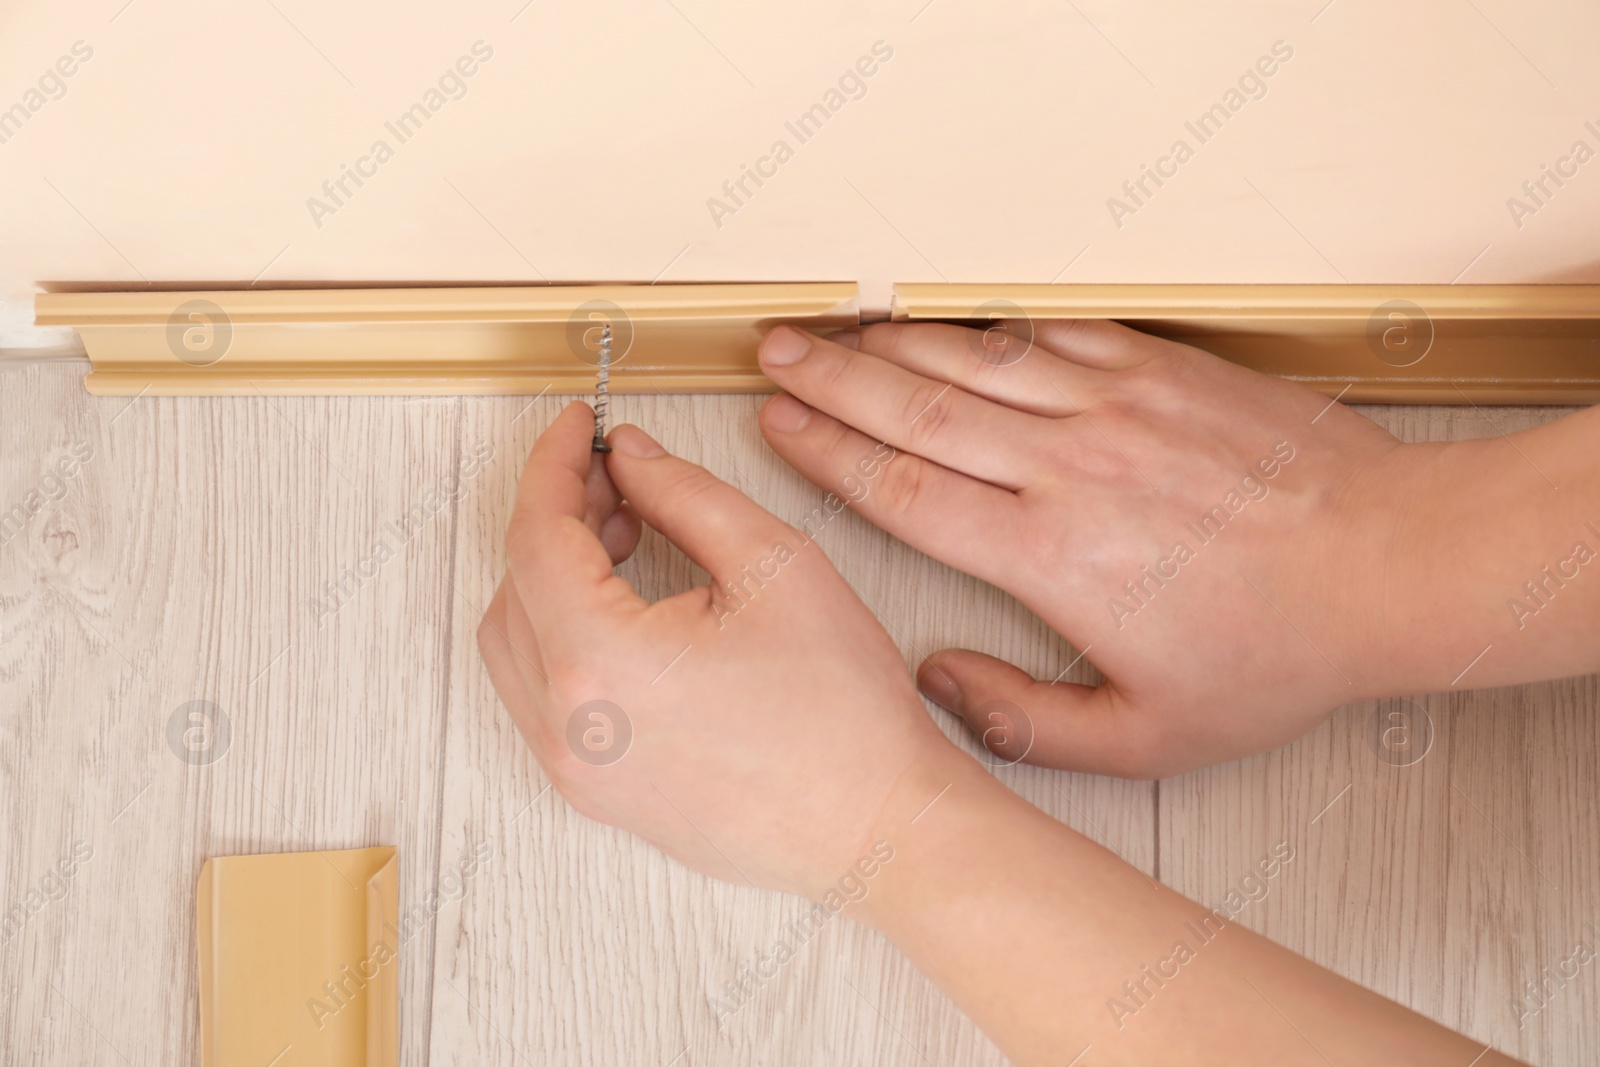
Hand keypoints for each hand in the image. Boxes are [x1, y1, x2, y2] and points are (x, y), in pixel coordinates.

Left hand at [477, 402, 963, 898]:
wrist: (877, 828)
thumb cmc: (842, 714)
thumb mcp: (774, 565)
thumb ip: (686, 494)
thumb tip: (630, 457)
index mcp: (599, 663)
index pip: (536, 534)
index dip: (556, 464)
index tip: (581, 425)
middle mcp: (567, 727)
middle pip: (515, 586)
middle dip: (557, 516)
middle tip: (619, 479)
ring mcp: (575, 770)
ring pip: (517, 644)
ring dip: (552, 578)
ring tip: (625, 541)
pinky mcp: (595, 795)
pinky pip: (543, 697)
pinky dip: (563, 637)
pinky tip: (627, 611)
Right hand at [755, 320, 1435, 776]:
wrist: (1385, 563)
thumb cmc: (1274, 650)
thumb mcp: (1148, 735)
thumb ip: (1027, 720)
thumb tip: (938, 684)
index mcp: (1048, 554)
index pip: (904, 490)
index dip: (826, 455)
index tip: (779, 428)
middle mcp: (1066, 467)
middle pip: (916, 409)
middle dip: (831, 378)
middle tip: (776, 353)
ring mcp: (1113, 406)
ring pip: (973, 361)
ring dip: (893, 341)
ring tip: (835, 326)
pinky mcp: (1160, 370)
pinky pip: (1053, 334)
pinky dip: (993, 327)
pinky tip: (957, 326)